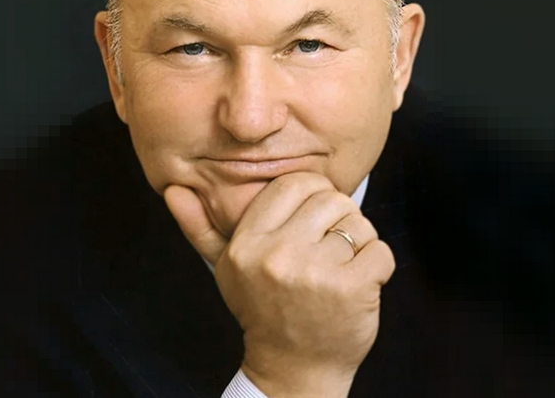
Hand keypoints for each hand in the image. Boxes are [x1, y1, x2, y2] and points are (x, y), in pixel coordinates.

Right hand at [164, 172, 395, 397]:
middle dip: (339, 218)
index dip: (313, 195)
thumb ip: (200, 227)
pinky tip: (359, 284)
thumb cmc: (262, 311)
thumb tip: (173, 189)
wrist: (293, 370)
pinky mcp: (351, 289)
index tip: (314, 219)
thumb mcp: (224, 268)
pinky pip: (381, 250)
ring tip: (342, 267)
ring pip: (359, 223)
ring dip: (360, 243)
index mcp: (247, 244)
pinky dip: (379, 266)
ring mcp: (315, 273)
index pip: (294, 183)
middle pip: (331, 198)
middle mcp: (277, 255)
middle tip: (330, 246)